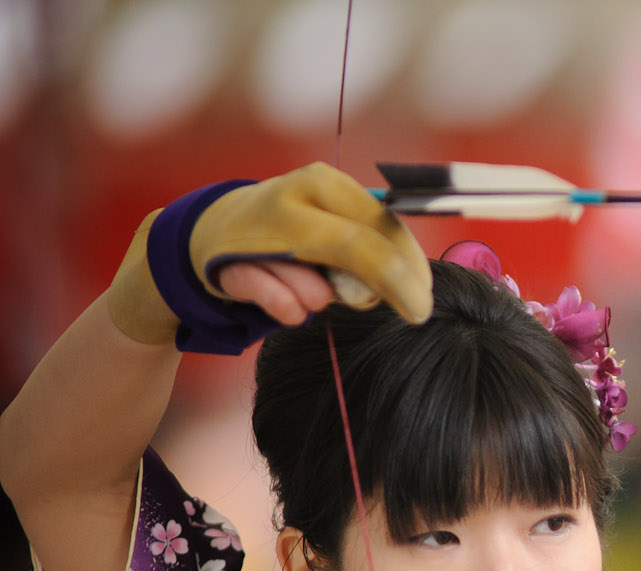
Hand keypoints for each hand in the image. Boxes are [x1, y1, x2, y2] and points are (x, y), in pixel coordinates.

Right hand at [200, 162, 431, 324]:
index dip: (411, 264)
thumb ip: (373, 244)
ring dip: (323, 298)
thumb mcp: (334, 225)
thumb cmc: (290, 233)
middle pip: (361, 249)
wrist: (209, 233)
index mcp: (327, 183)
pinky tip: (287, 302)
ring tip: (305, 284)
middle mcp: (298, 195)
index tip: (427, 296)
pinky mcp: (235, 264)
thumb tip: (415, 282)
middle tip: (416, 313)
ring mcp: (263, 227)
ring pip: (321, 289)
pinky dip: (292, 310)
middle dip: (391, 287)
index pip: (383, 224)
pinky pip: (287, 305)